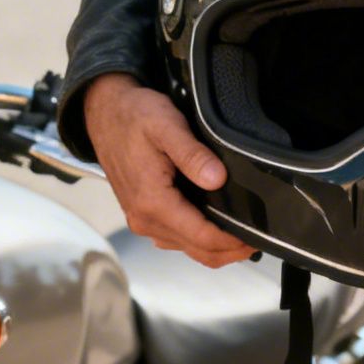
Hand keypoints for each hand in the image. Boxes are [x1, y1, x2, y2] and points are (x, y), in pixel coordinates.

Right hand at [83, 73, 256, 267]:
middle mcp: (144, 219)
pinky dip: (199, 239)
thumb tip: (217, 180)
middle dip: (230, 250)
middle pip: (198, 251)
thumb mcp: (166, 125)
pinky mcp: (143, 215)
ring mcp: (142, 220)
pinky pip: (176, 239)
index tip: (256, 236)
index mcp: (152, 202)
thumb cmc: (133, 116)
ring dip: (216, 247)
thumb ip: (192, 154)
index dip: (233, 241)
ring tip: (242, 231)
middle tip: (258, 238)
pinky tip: (216, 224)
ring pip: (188, 248)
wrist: (105, 112)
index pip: (202, 237)